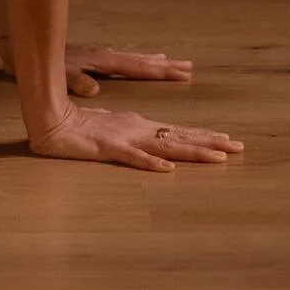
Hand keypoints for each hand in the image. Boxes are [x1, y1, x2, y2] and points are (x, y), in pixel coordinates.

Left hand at [0, 41, 193, 96]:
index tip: (183, 72)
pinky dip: (135, 62)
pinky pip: (120, 61)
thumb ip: (75, 80)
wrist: (18, 48)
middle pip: (140, 61)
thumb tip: (95, 89)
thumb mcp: (54, 73)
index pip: (136, 67)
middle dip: (164, 66)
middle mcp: (103, 58)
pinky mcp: (90, 60)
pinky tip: (138, 64)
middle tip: (188, 67)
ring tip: (171, 64)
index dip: (159, 71)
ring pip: (131, 59)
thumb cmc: (35, 63)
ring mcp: (97, 58)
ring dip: (152, 63)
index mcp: (99, 62)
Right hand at [28, 103, 242, 171]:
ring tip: (219, 157)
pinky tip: (167, 169)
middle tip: (239, 146)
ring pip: (165, 147)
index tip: (227, 140)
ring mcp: (124, 139)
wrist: (50, 119)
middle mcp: (137, 130)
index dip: (203, 137)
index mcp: (138, 126)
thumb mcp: (110, 134)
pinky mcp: (107, 149)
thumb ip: (131, 141)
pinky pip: (132, 158)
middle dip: (210, 142)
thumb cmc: (78, 127)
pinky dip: (150, 163)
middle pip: (179, 138)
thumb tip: (154, 151)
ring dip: (192, 152)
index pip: (176, 133)